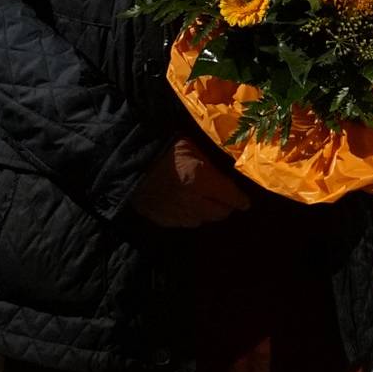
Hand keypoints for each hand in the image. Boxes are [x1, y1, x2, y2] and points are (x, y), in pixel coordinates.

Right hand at [130, 137, 252, 228]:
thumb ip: (210, 164)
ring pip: (203, 220)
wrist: (126, 164)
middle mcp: (193, 201)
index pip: (231, 196)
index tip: (246, 202)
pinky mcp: (164, 220)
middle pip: (220, 213)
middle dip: (226, 206)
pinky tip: (189, 208)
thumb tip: (225, 174)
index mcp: (201, 179)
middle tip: (227, 200)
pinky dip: (191, 217)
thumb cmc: (162, 149)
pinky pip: (185, 223)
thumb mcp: (191, 148)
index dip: (240, 200)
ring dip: (209, 213)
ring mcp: (178, 213)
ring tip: (208, 203)